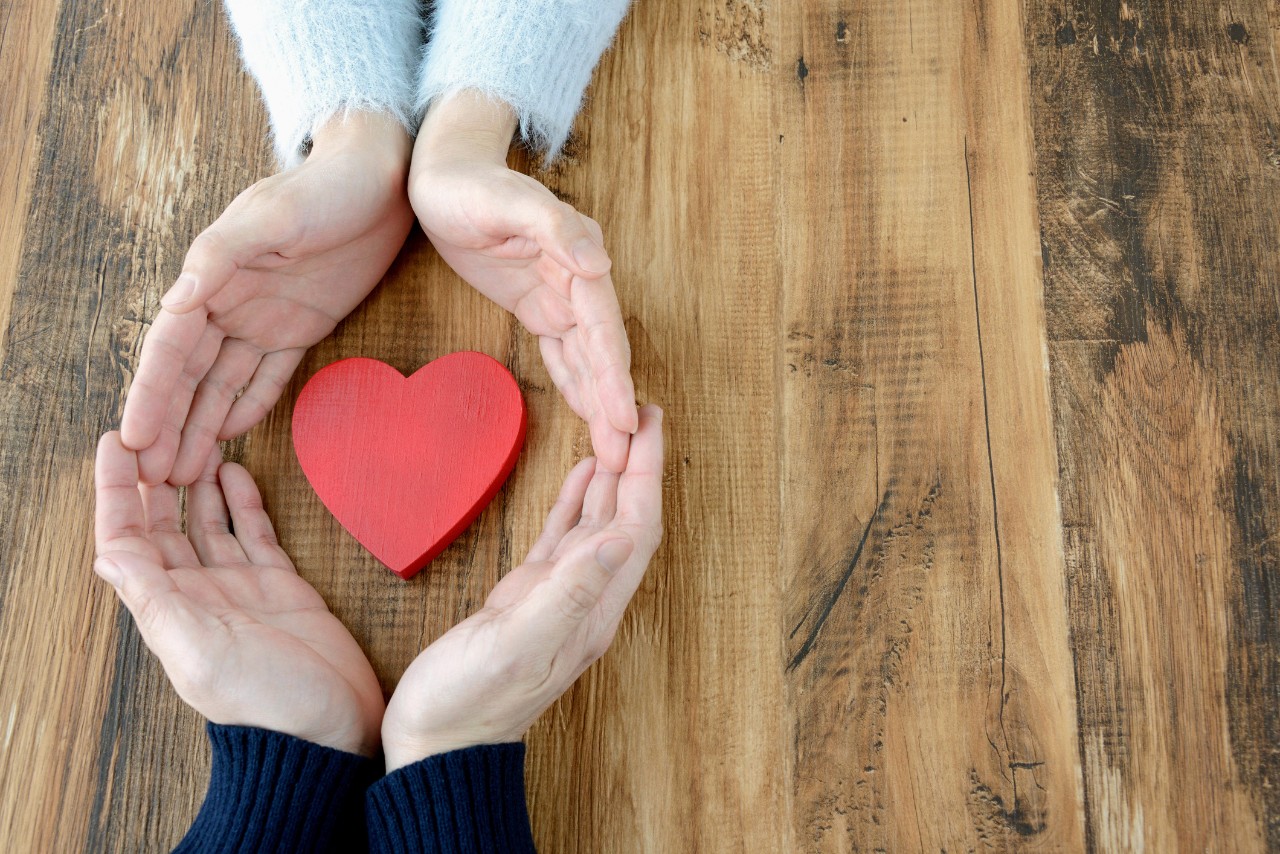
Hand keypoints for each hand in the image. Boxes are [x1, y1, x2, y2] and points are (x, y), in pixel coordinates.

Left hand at [92, 432, 385, 755]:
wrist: (330, 731)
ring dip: (198, 482)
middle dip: (155, 477)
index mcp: (170, 608)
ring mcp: (239, 588)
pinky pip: (254, 534)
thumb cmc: (266, 703)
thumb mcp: (200, 651)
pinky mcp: (281, 587)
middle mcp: (198, 594)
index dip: (116, 492)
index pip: (128, 539)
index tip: (116, 443)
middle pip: (163, 524)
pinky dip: (243, 503)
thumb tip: (106, 556)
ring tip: (197, 440)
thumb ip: (155, 600)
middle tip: (158, 429)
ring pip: (208, 523)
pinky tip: (237, 474)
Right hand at [121, 111, 413, 484]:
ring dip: (202, 426)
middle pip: (190, 375)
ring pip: (223, 383)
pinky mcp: (302, 327)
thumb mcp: (273, 216)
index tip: (132, 437)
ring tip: (182, 473)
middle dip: (169, 425)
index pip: (170, 348)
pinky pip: (268, 376)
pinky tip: (230, 438)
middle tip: (153, 476)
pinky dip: (248, 406)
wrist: (380, 179)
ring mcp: (264, 318)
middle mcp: (229, 303)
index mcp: (211, 277)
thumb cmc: (322, 188)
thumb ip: (224, 256)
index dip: (151, 394)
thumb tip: (179, 297)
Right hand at [380, 405, 663, 769]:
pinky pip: (562, 539)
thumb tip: (618, 538)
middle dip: (638, 466)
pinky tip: (581, 475)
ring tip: (620, 431)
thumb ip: (567, 593)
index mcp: (591, 611)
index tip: (652, 424)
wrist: (435, 746)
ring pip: (597, 524)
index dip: (646, 475)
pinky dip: (575, 502)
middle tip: (645, 412)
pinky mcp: (526, 598)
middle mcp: (584, 602)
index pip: (634, 529)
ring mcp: (556, 599)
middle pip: (624, 520)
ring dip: (612, 478)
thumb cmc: (468, 704)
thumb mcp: (517, 645)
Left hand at [410, 91, 637, 471]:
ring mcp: (559, 295)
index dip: (614, 376)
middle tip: (623, 455)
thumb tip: (600, 264)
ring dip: (599, 403)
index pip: (602, 327)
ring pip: (586, 359)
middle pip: (602, 352)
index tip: (624, 418)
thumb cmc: (473, 184)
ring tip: (613, 450)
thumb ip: (558, 229)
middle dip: (614, 404)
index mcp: (578, 258)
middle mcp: (578, 280)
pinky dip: (576, 383)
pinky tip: (588, 414)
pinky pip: (562, 352)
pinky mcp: (537, 304)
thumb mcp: (510, 202)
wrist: (443, 173)